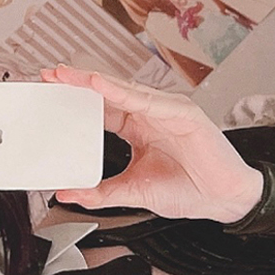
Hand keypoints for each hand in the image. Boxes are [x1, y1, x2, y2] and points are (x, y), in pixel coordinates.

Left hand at [44, 66, 263, 222]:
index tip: (50, 94)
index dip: (76, 100)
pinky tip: (100, 85)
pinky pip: (147, 99)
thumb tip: (68, 194)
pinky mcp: (183, 113)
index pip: (101, 108)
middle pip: (108, 92)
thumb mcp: (134, 192)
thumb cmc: (190, 191)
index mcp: (139, 129)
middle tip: (50, 75)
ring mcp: (167, 111)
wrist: (225, 199)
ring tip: (67, 76)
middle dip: (78, 82)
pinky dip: (122, 91)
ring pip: (124, 89)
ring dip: (93, 81)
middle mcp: (151, 114)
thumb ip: (101, 193)